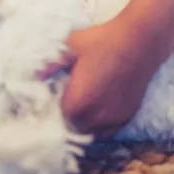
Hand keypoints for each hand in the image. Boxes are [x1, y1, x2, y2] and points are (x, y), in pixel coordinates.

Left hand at [51, 19, 159, 138]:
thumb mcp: (70, 47)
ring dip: (84, 124)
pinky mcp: (127, 115)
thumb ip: (50, 64)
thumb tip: (34, 76)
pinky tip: (98, 109)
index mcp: (76, 103)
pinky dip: (101, 125)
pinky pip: (109, 131)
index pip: (57, 120)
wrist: (139, 40)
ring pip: (92, 133)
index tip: (54, 98)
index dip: (54, 110)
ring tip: (83, 106)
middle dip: (68, 118)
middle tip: (67, 100)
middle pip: (74, 129)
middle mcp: (95, 117)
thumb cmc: (102, 41)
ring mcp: (113, 118)